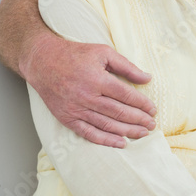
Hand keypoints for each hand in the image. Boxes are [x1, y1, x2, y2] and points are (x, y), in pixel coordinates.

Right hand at [22, 31, 156, 147]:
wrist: (42, 62)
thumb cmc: (75, 54)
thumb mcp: (103, 52)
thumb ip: (126, 66)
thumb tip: (147, 77)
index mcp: (97, 79)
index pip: (126, 95)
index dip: (142, 104)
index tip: (153, 109)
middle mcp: (87, 96)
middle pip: (119, 112)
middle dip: (139, 120)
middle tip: (152, 124)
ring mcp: (76, 109)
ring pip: (107, 125)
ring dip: (127, 131)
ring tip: (142, 133)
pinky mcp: (67, 118)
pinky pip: (89, 133)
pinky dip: (106, 140)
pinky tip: (121, 143)